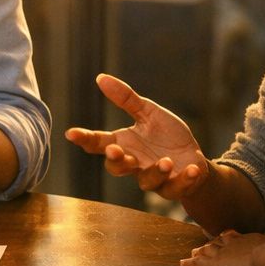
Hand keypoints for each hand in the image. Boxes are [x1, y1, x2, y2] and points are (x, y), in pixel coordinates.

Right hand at [64, 73, 208, 200]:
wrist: (193, 158)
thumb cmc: (166, 136)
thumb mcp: (148, 113)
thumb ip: (126, 99)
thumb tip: (101, 77)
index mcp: (124, 144)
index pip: (98, 143)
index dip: (84, 138)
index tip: (71, 133)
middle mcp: (134, 163)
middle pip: (115, 167)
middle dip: (115, 161)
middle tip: (116, 151)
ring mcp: (152, 177)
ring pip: (146, 182)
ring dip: (155, 172)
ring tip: (166, 162)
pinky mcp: (173, 187)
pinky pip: (175, 188)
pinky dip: (184, 179)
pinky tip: (193, 168)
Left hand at [178, 231, 264, 265]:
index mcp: (250, 239)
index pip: (234, 237)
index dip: (228, 239)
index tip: (226, 238)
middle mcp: (233, 243)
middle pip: (217, 242)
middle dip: (210, 245)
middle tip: (203, 247)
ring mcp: (221, 253)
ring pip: (205, 251)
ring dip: (198, 254)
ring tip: (192, 255)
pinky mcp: (212, 265)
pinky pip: (197, 264)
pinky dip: (189, 264)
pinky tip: (182, 265)